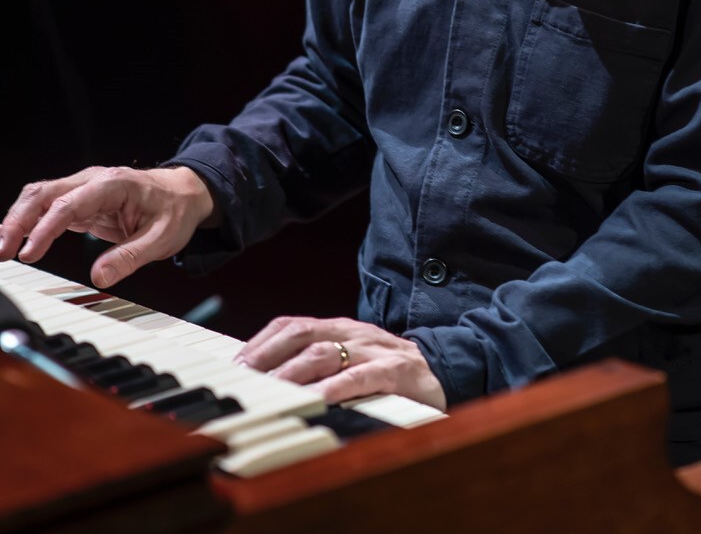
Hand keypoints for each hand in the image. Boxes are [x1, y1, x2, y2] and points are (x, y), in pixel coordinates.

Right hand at [0, 165, 216, 288]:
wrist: (184, 193)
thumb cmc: (174, 210)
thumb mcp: (162, 238)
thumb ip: (130, 257)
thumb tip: (99, 277)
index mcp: (113, 184)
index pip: (69, 204)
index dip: (45, 228)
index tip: (28, 253)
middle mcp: (93, 181)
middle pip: (44, 194)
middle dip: (18, 221)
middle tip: (2, 251)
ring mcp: (84, 189)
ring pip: (40, 198)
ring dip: (17, 220)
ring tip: (1, 249)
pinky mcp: (80, 203)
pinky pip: (47, 209)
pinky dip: (28, 223)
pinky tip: (16, 242)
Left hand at [238, 316, 446, 411]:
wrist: (440, 373)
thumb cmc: (385, 373)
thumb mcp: (348, 362)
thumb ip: (315, 364)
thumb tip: (264, 379)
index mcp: (338, 328)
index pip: (292, 324)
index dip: (261, 342)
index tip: (235, 365)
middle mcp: (353, 332)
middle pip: (302, 333)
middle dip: (268, 356)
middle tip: (245, 380)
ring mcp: (375, 349)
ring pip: (326, 353)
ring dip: (293, 374)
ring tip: (270, 393)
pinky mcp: (397, 371)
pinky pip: (362, 376)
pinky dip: (336, 387)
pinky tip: (318, 399)